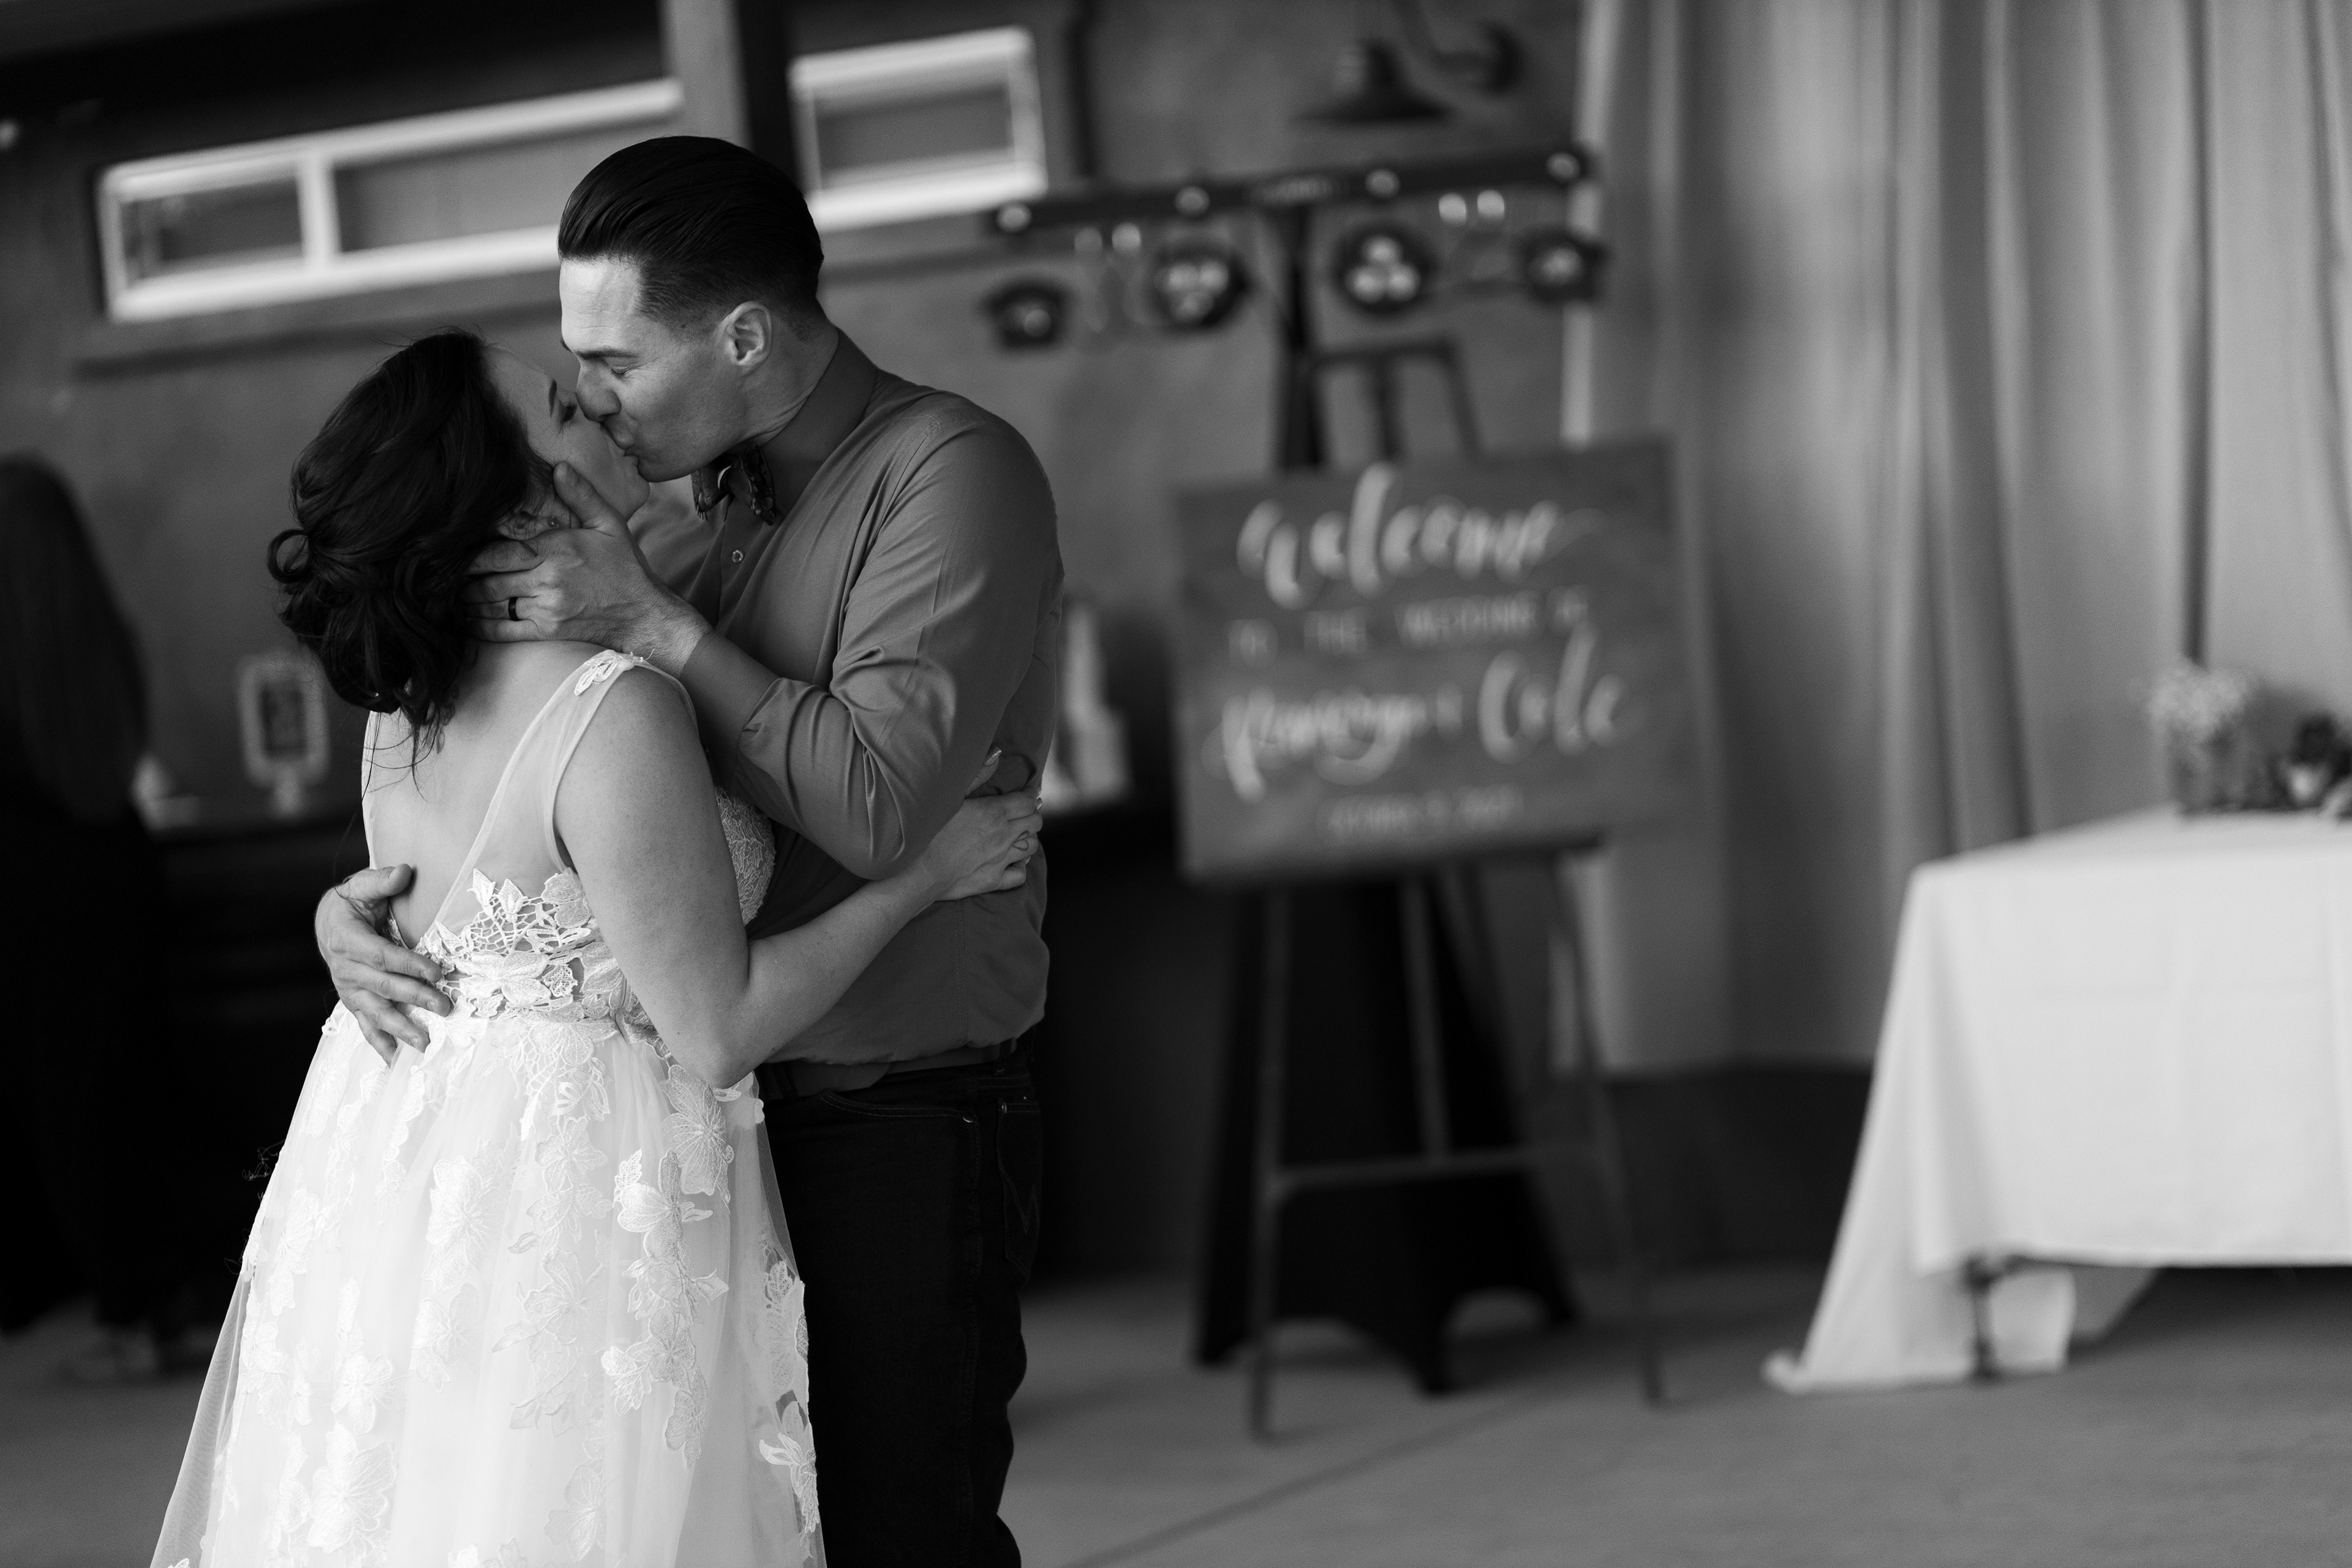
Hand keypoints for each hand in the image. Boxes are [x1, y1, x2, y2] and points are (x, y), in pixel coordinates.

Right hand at [316, 865, 450, 1062]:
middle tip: (445, 1008)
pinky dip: (379, 1043)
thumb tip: (404, 871)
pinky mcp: (354, 1001)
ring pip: (375, 1012)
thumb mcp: (364, 886)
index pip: (382, 956)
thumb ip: (383, 881)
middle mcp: (345, 969)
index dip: (409, 965)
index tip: (437, 972)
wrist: (329, 921)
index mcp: (348, 940)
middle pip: (383, 987)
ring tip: (425, 1044)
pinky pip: (365, 1025)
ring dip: (400, 1029)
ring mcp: (349, 989)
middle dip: (415, 999)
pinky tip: (396, 1060)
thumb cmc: (354, 902)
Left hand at [461, 464, 709, 674]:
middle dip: (463, 578)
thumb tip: (559, 468)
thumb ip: (582, 496)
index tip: (456, 551)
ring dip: (466, 601)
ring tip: (450, 594)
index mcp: (556, 551)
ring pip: (490, 604)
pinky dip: (479, 626)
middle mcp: (546, 580)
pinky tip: (466, 620)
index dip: (472, 554)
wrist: (643, 614)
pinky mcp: (546, 631)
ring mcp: (545, 609)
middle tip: (445, 574)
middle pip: (488, 579)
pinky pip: (503, 630)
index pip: (499, 552)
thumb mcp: (610, 525)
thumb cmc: (625, 568)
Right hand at [912, 775, 1041, 901]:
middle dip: (1032, 813)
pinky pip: (1020, 875)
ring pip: (1032, 846)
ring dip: (1028, 837)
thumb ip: (976, 774)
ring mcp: (1000, 860)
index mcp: (994, 812)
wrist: (916, 872)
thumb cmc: (927, 831)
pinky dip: (1019, 866)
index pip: (1027, 800)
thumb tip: (997, 753)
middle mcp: (1003, 836)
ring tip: (1018, 833)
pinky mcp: (993, 881)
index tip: (1026, 792)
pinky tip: (1011, 861)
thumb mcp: (949, 796)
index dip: (1030, 794)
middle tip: (1022, 810)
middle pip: (1035, 821)